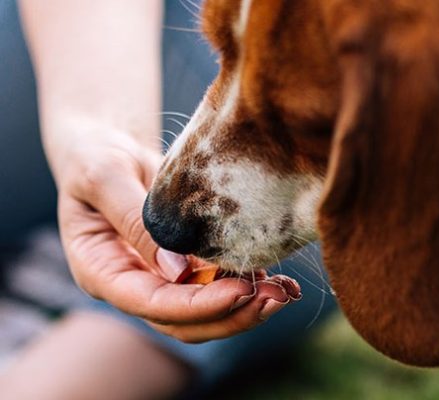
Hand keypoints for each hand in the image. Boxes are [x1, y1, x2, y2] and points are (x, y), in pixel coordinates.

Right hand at [56, 128, 298, 341]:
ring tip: (285, 291)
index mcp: (101, 271)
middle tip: (276, 298)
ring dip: (245, 308)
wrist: (109, 150)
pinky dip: (246, 286)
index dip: (197, 305)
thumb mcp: (104, 176)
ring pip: (204, 313)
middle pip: (182, 322)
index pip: (151, 304)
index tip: (240, 291)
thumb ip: (133, 220)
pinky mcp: (183, 266)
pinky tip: (276, 277)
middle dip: (231, 315)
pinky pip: (215, 287)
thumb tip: (176, 270)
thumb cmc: (96, 156)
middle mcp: (132, 284)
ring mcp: (159, 279)